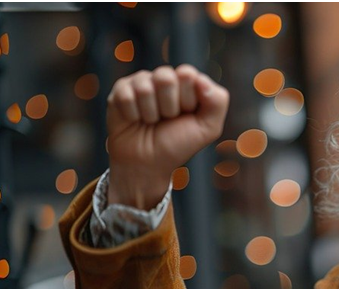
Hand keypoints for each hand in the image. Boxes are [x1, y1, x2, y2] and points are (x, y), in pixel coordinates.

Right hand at [106, 64, 228, 208]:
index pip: (187, 74)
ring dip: (151, 113)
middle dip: (169, 107)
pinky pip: (126, 96)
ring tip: (152, 121)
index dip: (188, 99)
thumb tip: (200, 78)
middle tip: (168, 119)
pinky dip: (133, 115)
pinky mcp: (120, 90)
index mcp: (187, 84)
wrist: (148, 164)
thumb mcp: (208, 128)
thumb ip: (218, 101)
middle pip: (166, 77)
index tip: (187, 114)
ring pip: (145, 87)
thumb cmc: (178, 144)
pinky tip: (135, 120)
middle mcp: (164, 79)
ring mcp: (141, 82)